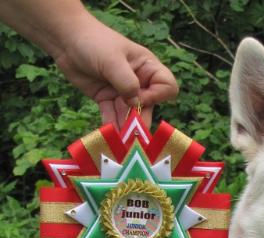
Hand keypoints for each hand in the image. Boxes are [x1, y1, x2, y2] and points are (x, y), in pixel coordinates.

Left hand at [53, 13, 177, 126]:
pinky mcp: (107, 100)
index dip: (157, 96)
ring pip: (129, 116)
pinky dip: (110, 127)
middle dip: (140, 120)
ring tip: (120, 142)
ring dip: (125, 129)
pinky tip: (108, 137)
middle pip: (148, 107)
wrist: (65, 39)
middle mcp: (138, 82)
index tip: (139, 97)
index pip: (167, 87)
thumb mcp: (112, 60)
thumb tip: (136, 104)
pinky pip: (112, 117)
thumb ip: (127, 83)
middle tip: (132, 135)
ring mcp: (122, 92)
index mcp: (147, 67)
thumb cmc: (93, 41)